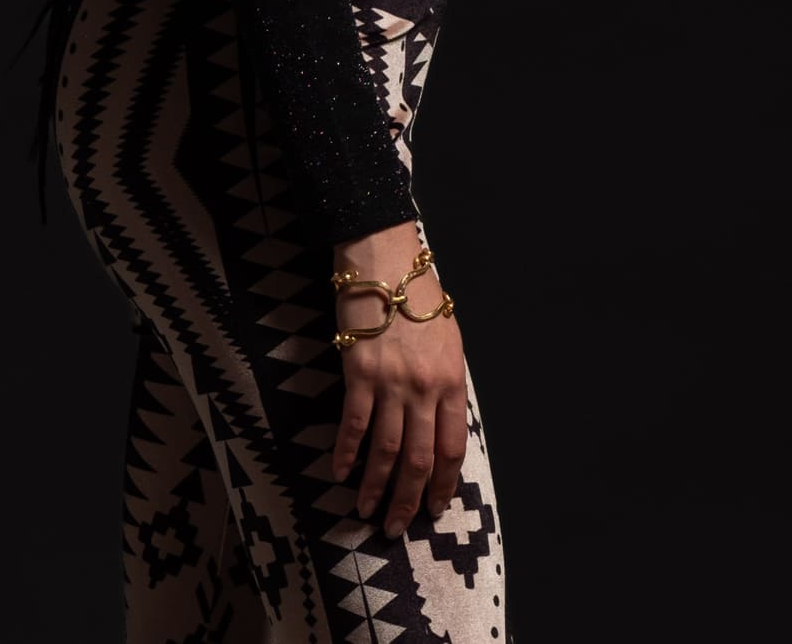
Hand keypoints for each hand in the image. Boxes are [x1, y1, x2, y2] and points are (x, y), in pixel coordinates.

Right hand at [330, 220, 466, 538]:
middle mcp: (424, 389)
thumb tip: (440, 424)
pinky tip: (339, 472)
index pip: (450, 447)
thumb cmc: (418, 298)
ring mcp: (390, 383)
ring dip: (376, 487)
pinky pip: (354, 424)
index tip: (434, 507)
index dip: (442, 483)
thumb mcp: (449, 340)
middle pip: (418, 458)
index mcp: (452, 382)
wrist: (385, 264)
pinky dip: (346, 452)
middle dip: (408, 499)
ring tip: (367, 511)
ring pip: (385, 450)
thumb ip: (447, 383)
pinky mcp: (357, 374)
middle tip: (397, 527)